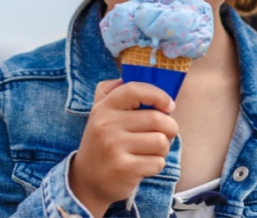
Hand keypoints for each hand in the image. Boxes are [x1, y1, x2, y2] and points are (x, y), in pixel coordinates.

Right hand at [69, 79, 178, 214]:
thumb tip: (128, 76)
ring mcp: (114, 147)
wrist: (86, 180)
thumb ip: (111, 91)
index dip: (158, 95)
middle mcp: (106, 125)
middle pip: (157, 119)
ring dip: (163, 148)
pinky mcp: (123, 168)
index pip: (134, 89)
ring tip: (150, 150)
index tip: (169, 106)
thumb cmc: (102, 142)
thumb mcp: (100, 113)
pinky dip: (156, 164)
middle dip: (169, 128)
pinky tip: (143, 165)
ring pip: (161, 141)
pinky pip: (157, 162)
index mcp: (104, 108)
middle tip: (165, 134)